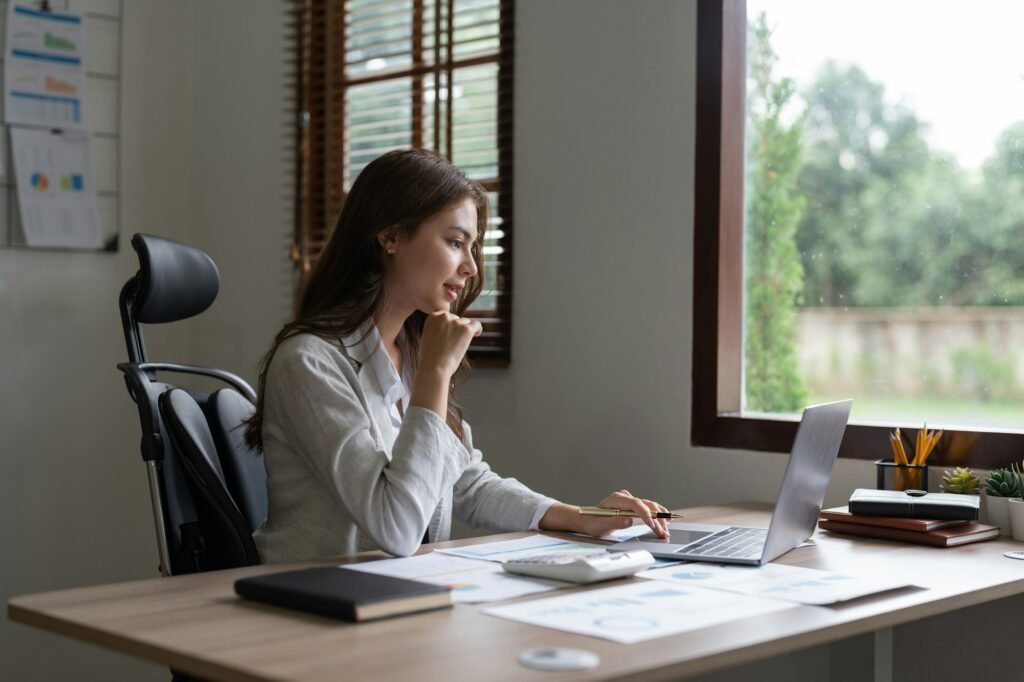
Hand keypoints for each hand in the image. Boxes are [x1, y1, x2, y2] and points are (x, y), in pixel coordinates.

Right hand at [419, 311, 482, 377]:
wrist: (434, 366)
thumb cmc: (430, 357)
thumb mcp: (428, 337)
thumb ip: (437, 328)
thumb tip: (449, 327)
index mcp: (432, 317)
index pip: (446, 316)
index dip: (450, 325)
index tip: (452, 333)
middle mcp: (444, 316)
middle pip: (456, 319)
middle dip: (457, 329)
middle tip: (454, 343)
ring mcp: (455, 322)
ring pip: (466, 323)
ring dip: (464, 332)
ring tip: (460, 345)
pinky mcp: (466, 329)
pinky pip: (476, 324)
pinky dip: (477, 329)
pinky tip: (476, 335)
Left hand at [538, 492, 670, 539]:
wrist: (589, 519)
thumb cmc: (593, 522)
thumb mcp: (600, 526)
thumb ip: (614, 523)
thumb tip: (628, 521)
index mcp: (616, 499)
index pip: (635, 504)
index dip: (646, 514)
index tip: (653, 525)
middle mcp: (625, 497)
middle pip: (645, 505)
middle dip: (656, 519)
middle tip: (663, 533)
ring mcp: (630, 500)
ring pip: (650, 505)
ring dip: (660, 517)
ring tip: (667, 530)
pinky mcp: (634, 506)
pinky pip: (649, 508)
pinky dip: (658, 515)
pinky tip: (666, 520)